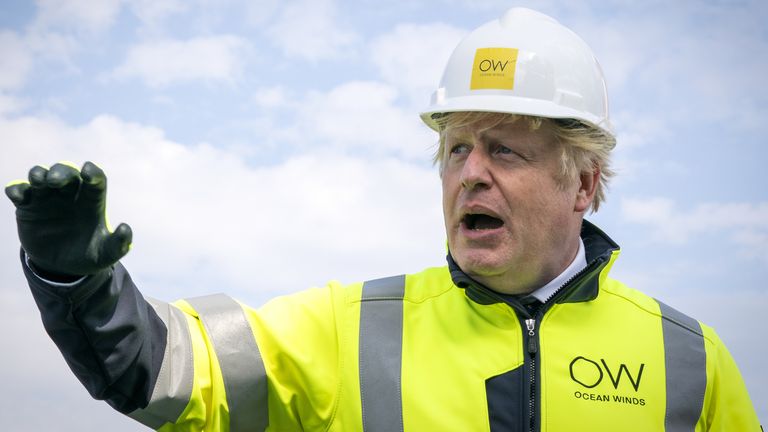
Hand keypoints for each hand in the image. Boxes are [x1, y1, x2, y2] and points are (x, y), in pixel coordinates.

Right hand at [5, 161, 131, 275]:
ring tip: (39, 181)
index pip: (95, 180)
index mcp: (92, 202)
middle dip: (61, 172)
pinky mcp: (28, 207)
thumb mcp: (105, 254)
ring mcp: (48, 198)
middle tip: (55, 181)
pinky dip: (17, 189)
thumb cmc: (88, 255)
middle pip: (66, 172)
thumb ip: (118, 244)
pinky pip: (20, 191)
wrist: (61, 267)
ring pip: (42, 175)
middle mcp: (70, 195)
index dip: (92, 173)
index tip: (88, 170)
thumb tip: (125, 228)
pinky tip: (16, 194)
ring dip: (39, 174)